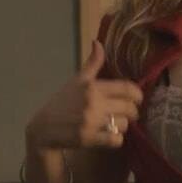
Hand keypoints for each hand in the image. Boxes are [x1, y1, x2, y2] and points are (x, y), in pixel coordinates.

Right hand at [26, 40, 143, 151]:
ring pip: (124, 124)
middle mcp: (93, 102)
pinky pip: (116, 140)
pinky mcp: (88, 138)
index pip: (127, 88)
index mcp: (92, 87)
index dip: (137, 95)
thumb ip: (92, 64)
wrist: (43, 129)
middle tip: (126, 115)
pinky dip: (115, 140)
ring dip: (122, 127)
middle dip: (132, 113)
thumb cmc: (62, 103)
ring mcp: (91, 121)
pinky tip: (108, 137)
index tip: (136, 99)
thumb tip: (98, 42)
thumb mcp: (76, 81)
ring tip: (113, 125)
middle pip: (130, 108)